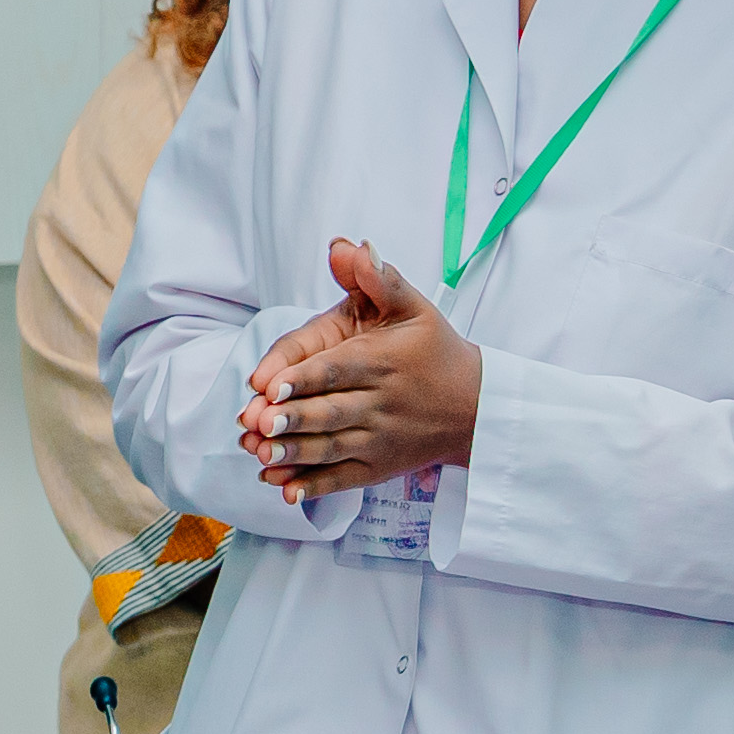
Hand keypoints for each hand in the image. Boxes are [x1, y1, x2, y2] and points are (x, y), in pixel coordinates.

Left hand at [240, 239, 483, 496]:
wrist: (476, 407)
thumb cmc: (435, 350)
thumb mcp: (414, 307)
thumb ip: (378, 278)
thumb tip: (349, 246)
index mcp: (384, 361)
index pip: (338, 369)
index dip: (303, 377)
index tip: (270, 385)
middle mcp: (381, 404)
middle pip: (330, 412)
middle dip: (292, 418)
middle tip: (256, 422)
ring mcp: (379, 440)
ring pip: (332, 448)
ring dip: (293, 453)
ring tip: (260, 453)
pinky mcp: (378, 467)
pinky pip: (343, 479)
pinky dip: (313, 486)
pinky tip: (281, 488)